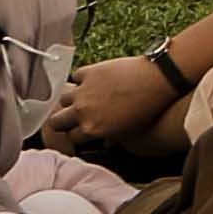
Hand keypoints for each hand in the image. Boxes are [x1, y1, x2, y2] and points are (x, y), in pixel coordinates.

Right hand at [50, 49, 184, 152]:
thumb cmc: (147, 109)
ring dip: (70, 100)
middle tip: (70, 120)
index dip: (76, 137)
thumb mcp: (128, 132)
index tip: (79, 134)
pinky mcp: (89, 72)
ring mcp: (83, 90)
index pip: (71, 138)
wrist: (156, 81)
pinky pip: (75, 77)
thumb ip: (111, 138)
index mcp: (91, 129)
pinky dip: (81, 79)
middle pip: (56, 121)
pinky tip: (90, 82)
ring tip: (80, 100)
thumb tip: (105, 142)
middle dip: (62, 122)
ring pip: (63, 99)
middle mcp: (82, 111)